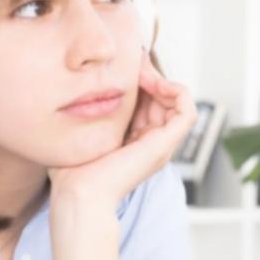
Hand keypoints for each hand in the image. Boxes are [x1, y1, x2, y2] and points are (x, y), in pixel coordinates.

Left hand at [48, 57, 196, 205]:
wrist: (78, 194)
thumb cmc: (72, 172)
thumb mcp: (81, 133)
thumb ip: (87, 114)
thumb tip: (78, 91)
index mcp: (133, 142)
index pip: (147, 102)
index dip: (139, 82)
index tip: (119, 69)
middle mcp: (150, 143)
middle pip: (162, 99)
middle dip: (150, 76)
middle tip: (132, 65)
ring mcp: (160, 145)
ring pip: (176, 101)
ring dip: (161, 80)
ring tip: (140, 73)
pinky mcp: (164, 144)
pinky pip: (187, 110)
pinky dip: (176, 90)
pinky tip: (153, 82)